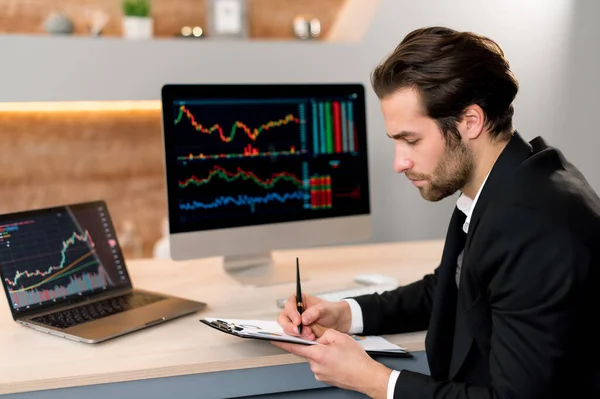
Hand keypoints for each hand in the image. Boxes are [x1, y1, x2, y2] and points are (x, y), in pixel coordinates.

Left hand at [272, 329, 391, 398]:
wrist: (366, 376)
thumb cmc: (356, 360)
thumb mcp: (341, 337)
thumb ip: (325, 334)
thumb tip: (319, 338)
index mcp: (318, 354)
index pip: (295, 347)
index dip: (283, 342)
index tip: (273, 339)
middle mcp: (316, 366)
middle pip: (310, 351)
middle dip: (318, 346)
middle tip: (333, 346)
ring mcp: (320, 374)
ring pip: (316, 358)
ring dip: (324, 354)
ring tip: (340, 355)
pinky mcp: (324, 379)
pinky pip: (322, 366)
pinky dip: (328, 362)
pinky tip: (339, 362)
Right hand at [277, 293, 351, 340]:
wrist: (338, 322)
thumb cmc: (330, 311)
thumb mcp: (325, 309)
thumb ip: (314, 312)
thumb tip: (303, 318)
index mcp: (299, 300)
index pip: (289, 304)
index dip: (291, 312)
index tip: (298, 320)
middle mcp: (295, 311)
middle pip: (283, 318)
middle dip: (289, 326)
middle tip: (298, 330)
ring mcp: (295, 323)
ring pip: (287, 329)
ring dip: (297, 334)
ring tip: (310, 334)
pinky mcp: (299, 333)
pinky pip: (294, 337)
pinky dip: (301, 339)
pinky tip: (311, 338)